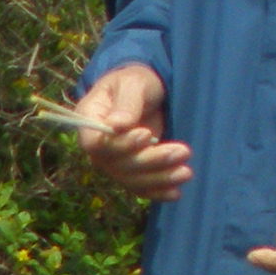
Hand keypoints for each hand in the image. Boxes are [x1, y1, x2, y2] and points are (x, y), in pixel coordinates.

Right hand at [75, 63, 189, 200]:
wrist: (142, 91)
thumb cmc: (135, 81)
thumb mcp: (133, 83)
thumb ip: (126, 103)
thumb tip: (117, 125)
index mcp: (89, 120)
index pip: (95, 143)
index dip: (119, 145)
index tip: (145, 135)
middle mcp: (97, 147)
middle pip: (117, 165)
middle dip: (151, 161)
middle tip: (183, 151)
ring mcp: (111, 161)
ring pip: (130, 178)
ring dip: (159, 179)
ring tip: (186, 172)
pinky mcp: (128, 170)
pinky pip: (138, 186)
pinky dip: (156, 191)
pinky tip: (174, 193)